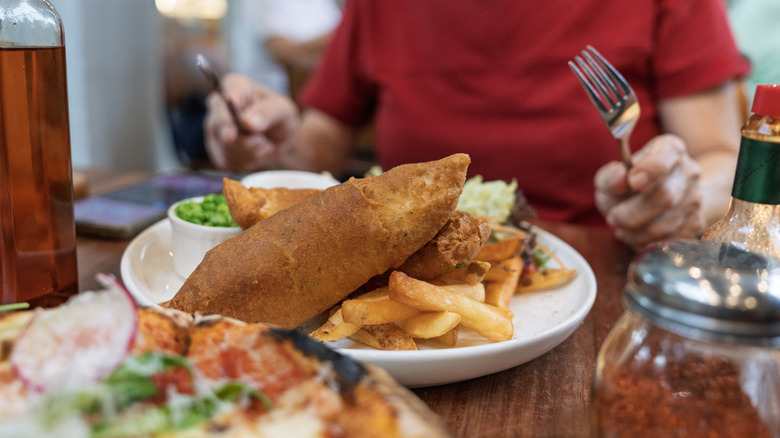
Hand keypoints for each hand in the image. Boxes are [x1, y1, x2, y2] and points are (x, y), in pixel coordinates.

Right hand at [203, 74, 298, 171]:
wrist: (279, 136)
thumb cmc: (280, 116)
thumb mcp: (282, 110)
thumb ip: (267, 112)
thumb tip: (248, 122)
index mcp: (234, 86)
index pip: (223, 100)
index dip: (225, 119)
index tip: (230, 136)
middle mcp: (217, 106)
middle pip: (221, 131)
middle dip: (248, 142)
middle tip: (263, 142)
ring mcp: (214, 130)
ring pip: (227, 150)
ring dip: (252, 152)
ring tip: (263, 143)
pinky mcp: (217, 151)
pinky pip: (230, 163)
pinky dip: (249, 162)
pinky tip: (256, 152)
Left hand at [594, 134, 705, 248]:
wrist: (654, 198)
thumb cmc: (628, 184)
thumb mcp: (611, 175)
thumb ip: (610, 176)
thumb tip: (620, 181)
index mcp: (670, 149)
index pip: (667, 154)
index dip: (650, 169)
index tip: (632, 181)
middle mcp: (689, 171)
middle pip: (665, 196)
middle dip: (631, 213)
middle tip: (613, 217)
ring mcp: (696, 198)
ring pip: (666, 224)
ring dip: (635, 231)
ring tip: (621, 227)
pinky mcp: (696, 223)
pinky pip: (670, 240)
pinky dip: (645, 242)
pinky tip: (635, 235)